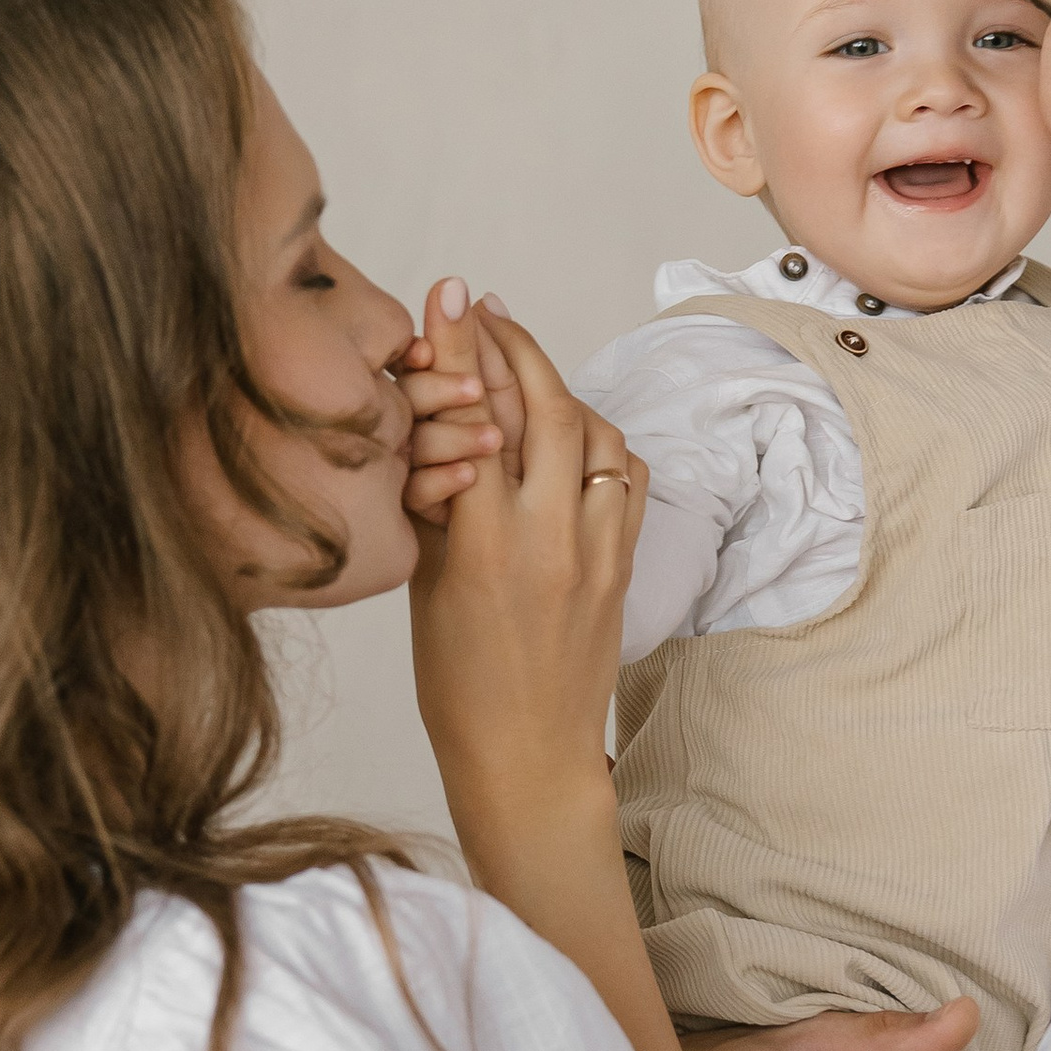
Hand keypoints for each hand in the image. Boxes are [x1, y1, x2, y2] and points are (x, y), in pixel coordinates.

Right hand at [407, 287, 644, 838]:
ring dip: (559, 388)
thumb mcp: (424, 584)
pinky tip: (570, 431)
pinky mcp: (626, 565)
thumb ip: (439, 501)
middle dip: (516, 347)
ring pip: (596, 435)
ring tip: (523, 366)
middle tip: (486, 310)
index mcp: (484, 547)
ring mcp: (599, 552)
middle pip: (547, 409)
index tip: (451, 297)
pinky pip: (626, 476)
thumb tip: (442, 423)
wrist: (526, 753)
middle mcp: (551, 541)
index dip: (462, 351)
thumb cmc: (458, 682)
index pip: (476, 420)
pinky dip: (600, 440)